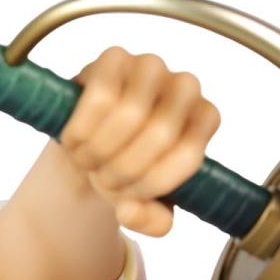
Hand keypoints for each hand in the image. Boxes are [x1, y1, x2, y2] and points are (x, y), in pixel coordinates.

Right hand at [60, 47, 220, 236]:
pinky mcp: (115, 57)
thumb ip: (151, 221)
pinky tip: (74, 141)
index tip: (129, 199)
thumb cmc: (128, 169)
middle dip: (124, 170)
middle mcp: (186, 87)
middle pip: (159, 135)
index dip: (153, 184)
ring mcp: (151, 67)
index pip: (189, 155)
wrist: (93, 140)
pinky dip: (82, 128)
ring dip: (101, 151)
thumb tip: (131, 211)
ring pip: (128, 114)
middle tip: (105, 182)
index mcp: (205, 121)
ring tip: (88, 163)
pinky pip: (100, 94)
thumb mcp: (145, 206)